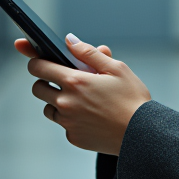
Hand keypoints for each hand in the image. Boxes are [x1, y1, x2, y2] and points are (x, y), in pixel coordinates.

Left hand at [14, 34, 151, 155]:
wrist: (142, 135)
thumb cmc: (133, 99)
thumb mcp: (116, 68)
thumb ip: (89, 53)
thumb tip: (70, 40)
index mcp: (75, 81)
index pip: (38, 67)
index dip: (36, 61)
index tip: (39, 61)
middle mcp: (66, 103)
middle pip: (37, 89)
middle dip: (45, 82)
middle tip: (63, 81)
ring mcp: (68, 122)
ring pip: (49, 108)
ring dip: (57, 102)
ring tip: (81, 100)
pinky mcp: (73, 138)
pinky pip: (64, 125)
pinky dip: (71, 119)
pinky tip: (91, 116)